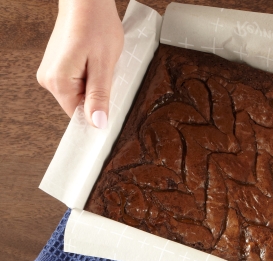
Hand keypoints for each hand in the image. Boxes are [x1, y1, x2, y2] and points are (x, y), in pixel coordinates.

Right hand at [37, 0, 122, 127]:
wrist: (86, 0)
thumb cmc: (96, 25)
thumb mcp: (104, 64)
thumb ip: (99, 96)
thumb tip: (97, 123)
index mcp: (58, 82)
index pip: (78, 115)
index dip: (97, 113)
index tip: (109, 104)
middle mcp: (48, 79)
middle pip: (79, 104)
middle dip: (97, 95)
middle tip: (107, 74)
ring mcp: (51, 72)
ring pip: (79, 93)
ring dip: (94, 85)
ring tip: (99, 63)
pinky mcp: (57, 66)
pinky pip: (77, 82)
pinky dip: (90, 77)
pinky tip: (94, 61)